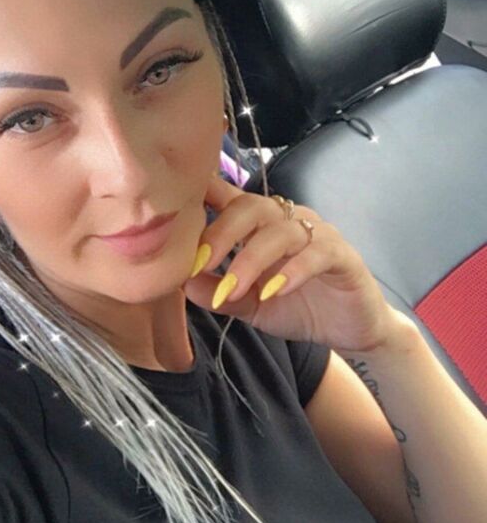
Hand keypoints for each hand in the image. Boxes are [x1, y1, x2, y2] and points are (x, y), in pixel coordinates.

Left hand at [182, 173, 395, 354]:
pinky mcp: (342, 255)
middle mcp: (287, 220)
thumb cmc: (296, 307)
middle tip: (199, 264)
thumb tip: (179, 281)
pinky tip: (275, 290)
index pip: (230, 197)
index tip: (175, 201)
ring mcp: (316, 234)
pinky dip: (293, 269)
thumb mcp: (247, 304)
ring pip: (281, 230)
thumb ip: (215, 292)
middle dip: (221, 233)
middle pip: (251, 206)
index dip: (204, 192)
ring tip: (234, 289)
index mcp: (260, 225)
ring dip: (251, 259)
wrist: (347, 330)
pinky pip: (317, 252)